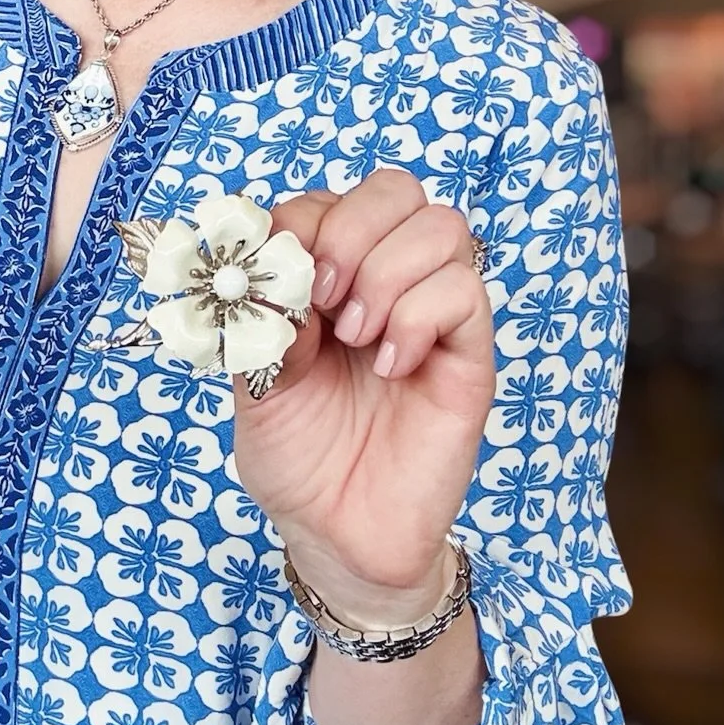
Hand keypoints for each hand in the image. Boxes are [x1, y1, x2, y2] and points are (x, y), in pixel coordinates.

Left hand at [231, 168, 494, 626]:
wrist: (335, 535)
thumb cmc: (297, 456)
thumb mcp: (254, 379)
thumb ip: (261, 317)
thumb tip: (271, 261)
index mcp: (329, 277)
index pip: (330, 199)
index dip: (305, 225)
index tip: (281, 283)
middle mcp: (385, 282)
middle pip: (396, 189)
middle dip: (352, 230)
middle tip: (325, 299)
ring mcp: (432, 315)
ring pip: (442, 227)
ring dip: (387, 274)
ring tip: (357, 339)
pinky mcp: (468, 356)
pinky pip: (466, 293)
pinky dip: (420, 317)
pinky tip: (391, 368)